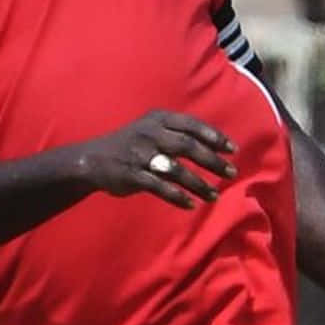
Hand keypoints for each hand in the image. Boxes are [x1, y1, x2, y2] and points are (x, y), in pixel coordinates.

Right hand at [75, 110, 238, 208]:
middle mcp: (150, 134)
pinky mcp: (133, 175)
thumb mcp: (150, 127)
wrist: (91, 159)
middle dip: (213, 160)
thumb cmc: (129, 143)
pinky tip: (191, 204)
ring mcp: (141, 155)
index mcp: (158, 119)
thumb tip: (211, 144)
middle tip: (231, 172)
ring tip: (214, 195)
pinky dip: (178, 197)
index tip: (232, 150)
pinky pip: (161, 188)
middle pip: (188, 146)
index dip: (214, 136)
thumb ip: (175, 132)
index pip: (192, 125)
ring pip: (177, 170)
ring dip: (199, 184)